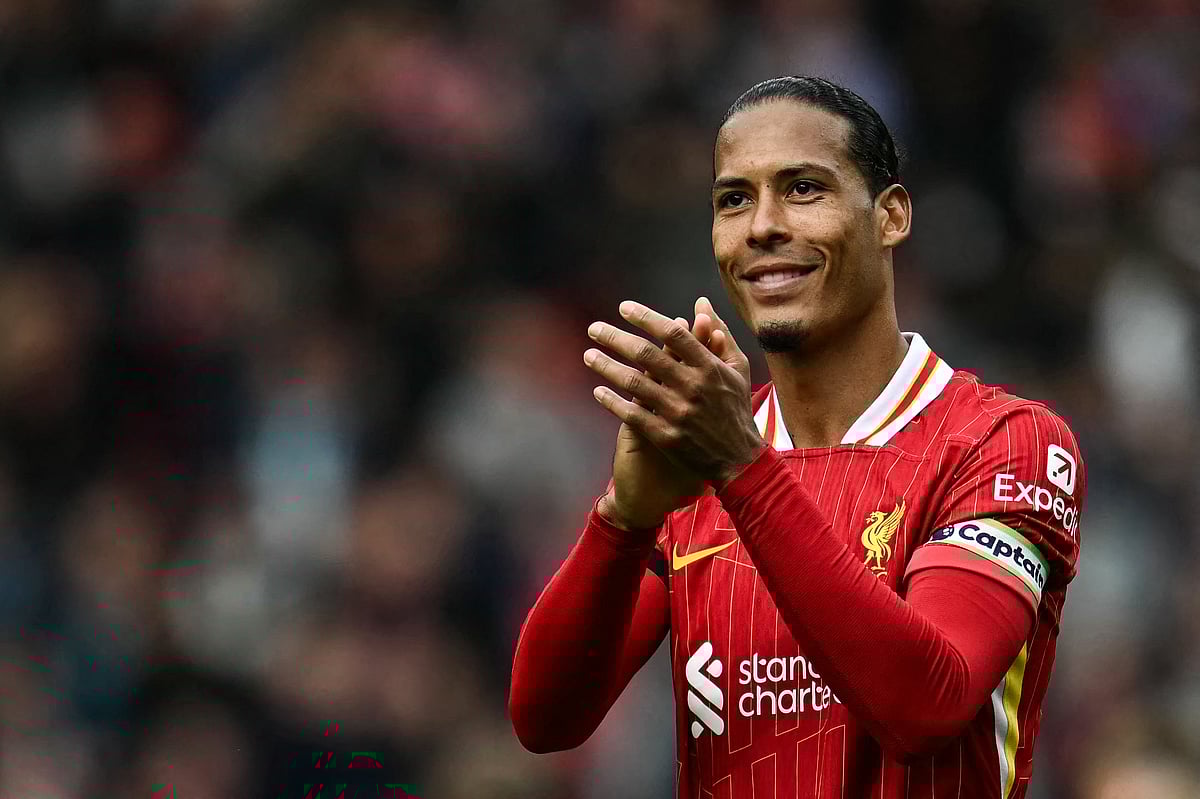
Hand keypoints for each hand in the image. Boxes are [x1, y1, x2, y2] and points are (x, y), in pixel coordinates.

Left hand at [585, 299, 764, 488]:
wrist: (740, 459)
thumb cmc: (736, 407)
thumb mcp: (736, 367)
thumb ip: (719, 333)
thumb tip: (701, 304)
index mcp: (709, 367)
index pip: (673, 334)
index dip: (646, 318)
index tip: (624, 308)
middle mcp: (692, 387)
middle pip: (646, 354)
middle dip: (615, 338)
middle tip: (594, 328)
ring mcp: (678, 412)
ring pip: (633, 383)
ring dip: (606, 366)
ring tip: (588, 355)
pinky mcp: (666, 436)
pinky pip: (632, 414)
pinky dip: (612, 401)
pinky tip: (598, 391)